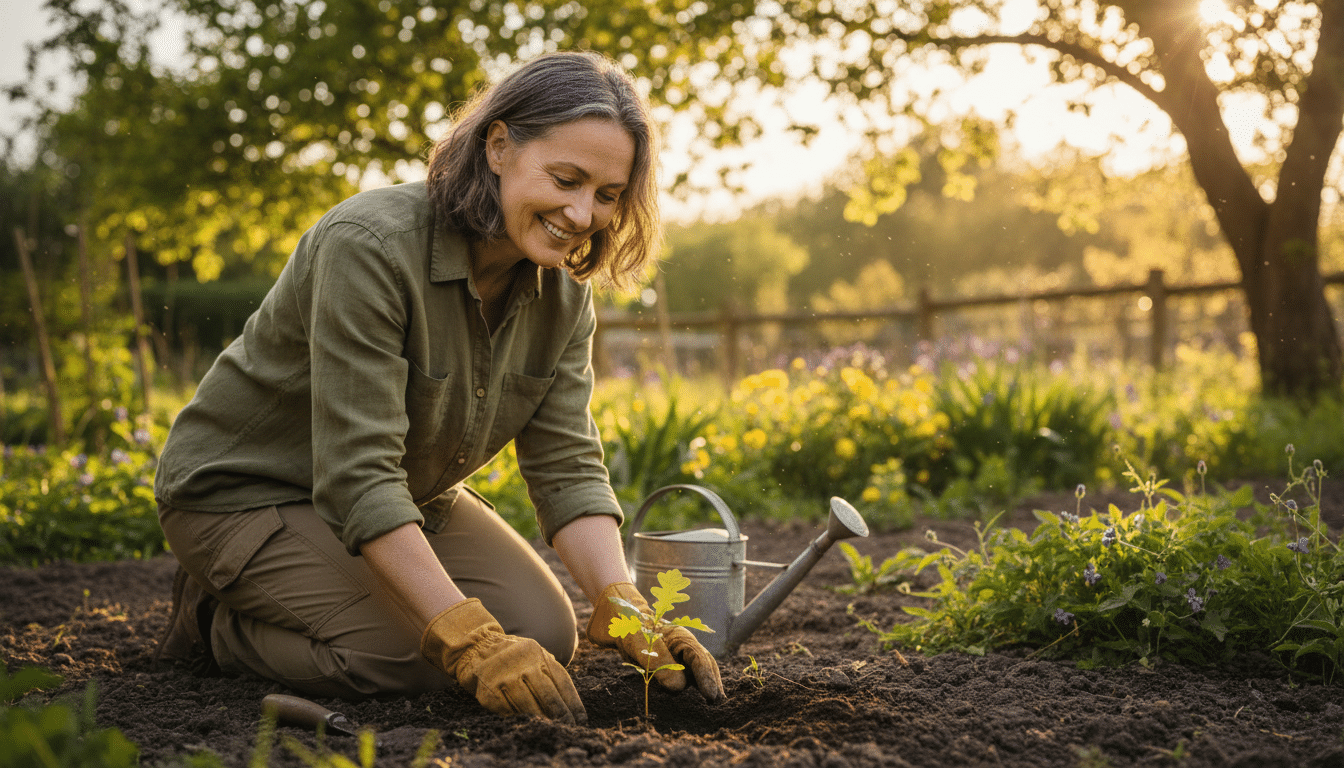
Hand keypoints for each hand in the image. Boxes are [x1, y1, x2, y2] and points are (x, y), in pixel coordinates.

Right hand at [421, 599, 586, 723]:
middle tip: (568, 727)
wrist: (477, 647)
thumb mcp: (535, 653)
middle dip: (561, 715)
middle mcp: (523, 664)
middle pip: (548, 695)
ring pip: (529, 705)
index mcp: (538, 654)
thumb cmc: (514, 656)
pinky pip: (508, 710)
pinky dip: (520, 719)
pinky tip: (529, 724)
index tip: (580, 719)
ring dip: (542, 719)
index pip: (562, 681)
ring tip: (551, 728)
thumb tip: (570, 702)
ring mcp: (505, 678)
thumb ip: (551, 670)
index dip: (573, 703)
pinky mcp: (490, 691)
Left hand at [586, 582, 724, 701]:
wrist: (614, 620)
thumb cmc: (630, 626)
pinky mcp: (664, 666)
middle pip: (703, 665)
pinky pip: (678, 678)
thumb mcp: (641, 642)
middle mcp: (682, 649)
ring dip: (700, 686)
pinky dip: (684, 689)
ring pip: (693, 673)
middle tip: (717, 702)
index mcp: (682, 638)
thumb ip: (659, 662)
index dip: (706, 678)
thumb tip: (679, 687)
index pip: (699, 660)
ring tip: (708, 703)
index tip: (711, 696)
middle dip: (710, 682)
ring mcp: (674, 657)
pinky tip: (685, 702)